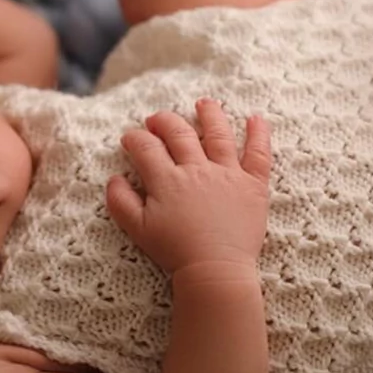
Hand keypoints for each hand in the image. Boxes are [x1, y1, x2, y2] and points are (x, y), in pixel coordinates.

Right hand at [106, 99, 271, 275]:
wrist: (215, 270)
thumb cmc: (175, 252)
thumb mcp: (138, 230)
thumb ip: (121, 202)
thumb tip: (114, 178)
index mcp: (167, 180)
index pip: (147, 147)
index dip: (135, 139)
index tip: (130, 138)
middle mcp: (197, 169)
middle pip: (179, 133)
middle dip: (164, 121)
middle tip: (156, 119)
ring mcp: (227, 174)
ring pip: (218, 134)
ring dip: (210, 115)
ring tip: (205, 103)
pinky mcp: (253, 185)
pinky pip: (258, 153)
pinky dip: (259, 134)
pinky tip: (257, 119)